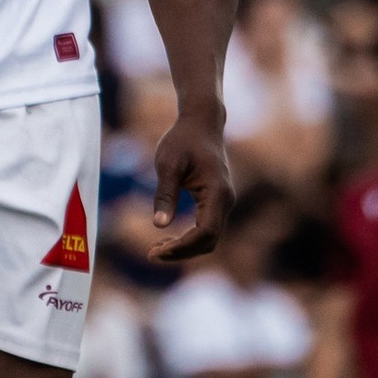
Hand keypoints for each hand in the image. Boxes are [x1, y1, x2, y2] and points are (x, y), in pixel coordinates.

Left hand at [149, 106, 231, 262]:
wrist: (201, 123)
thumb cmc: (183, 139)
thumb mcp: (168, 164)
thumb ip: (165, 194)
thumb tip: (159, 225)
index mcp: (217, 192)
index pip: (205, 233)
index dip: (182, 247)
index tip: (155, 251)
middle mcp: (226, 201)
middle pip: (209, 241)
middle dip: (181, 252)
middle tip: (151, 254)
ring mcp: (224, 202)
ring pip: (209, 238)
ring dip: (185, 248)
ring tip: (156, 249)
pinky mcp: (217, 202)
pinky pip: (206, 228)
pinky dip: (188, 238)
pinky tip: (167, 239)